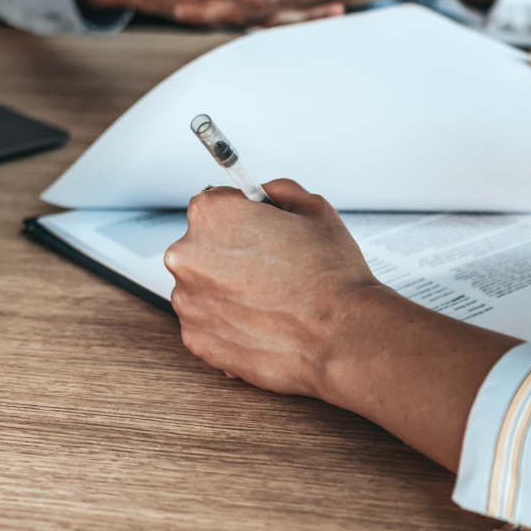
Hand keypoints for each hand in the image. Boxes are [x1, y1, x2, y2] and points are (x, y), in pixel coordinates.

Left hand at [165, 179, 383, 396]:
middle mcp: (187, 255)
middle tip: (272, 270)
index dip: (243, 219)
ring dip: (229, 291)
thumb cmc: (332, 276)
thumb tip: (261, 196)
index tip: (258, 233)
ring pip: (204, 288)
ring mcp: (188, 301)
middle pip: (203, 247)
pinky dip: (229, 323)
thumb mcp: (313, 208)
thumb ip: (276, 191)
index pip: (214, 206)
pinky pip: (208, 323)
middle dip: (232, 256)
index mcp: (211, 214)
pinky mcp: (195, 339)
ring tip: (271, 300)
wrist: (343, 337)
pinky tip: (263, 323)